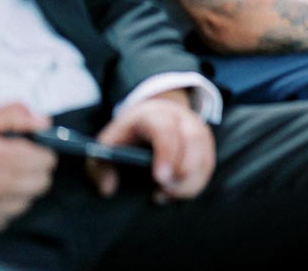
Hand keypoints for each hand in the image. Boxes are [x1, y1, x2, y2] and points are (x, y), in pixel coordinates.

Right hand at [0, 104, 55, 230]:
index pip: (46, 161)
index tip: (30, 150)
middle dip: (33, 172)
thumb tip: (43, 123)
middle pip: (40, 184)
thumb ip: (15, 115)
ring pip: (23, 203)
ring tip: (0, 179)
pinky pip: (4, 219)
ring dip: (18, 192)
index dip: (39, 152)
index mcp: (3, 158)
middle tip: (16, 164)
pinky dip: (1, 208)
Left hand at [90, 92, 214, 202]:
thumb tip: (108, 188)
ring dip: (190, 181)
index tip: (159, 178)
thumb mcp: (105, 145)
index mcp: (152, 116)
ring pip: (205, 155)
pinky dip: (195, 183)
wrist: (152, 113)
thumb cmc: (126, 134)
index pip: (165, 130)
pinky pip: (208, 165)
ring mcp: (197, 129)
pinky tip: (175, 192)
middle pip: (192, 142)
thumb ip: (99, 167)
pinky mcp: (206, 143)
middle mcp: (180, 119)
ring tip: (167, 194)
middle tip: (163, 192)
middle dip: (182, 172)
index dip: (165, 154)